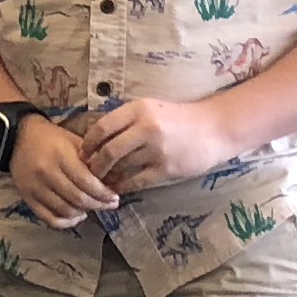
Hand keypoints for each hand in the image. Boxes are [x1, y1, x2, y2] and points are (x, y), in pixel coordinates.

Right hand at [3, 113, 121, 227]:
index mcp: (61, 156)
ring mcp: (36, 188)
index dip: (103, 193)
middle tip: (109, 205)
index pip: (86, 182)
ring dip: (83, 213)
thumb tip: (113, 179)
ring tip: (92, 208)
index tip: (114, 197)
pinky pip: (49, 218)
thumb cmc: (51, 138)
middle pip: (78, 198)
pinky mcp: (27, 199)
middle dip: (98, 205)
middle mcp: (47, 173)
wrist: (18, 138)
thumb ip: (92, 159)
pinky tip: (76, 217)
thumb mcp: (74, 141)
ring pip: (65, 211)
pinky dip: (65, 222)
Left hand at [71, 96, 230, 189]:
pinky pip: (136, 181)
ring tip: (101, 182)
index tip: (82, 153)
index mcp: (139, 109)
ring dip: (108, 177)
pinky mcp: (166, 168)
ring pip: (121, 168)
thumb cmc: (179, 118)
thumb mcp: (151, 108)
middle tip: (89, 172)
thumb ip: (127, 119)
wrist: (214, 128)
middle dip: (94, 165)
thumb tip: (96, 137)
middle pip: (108, 151)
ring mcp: (156, 150)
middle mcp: (146, 128)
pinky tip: (119, 188)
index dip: (88, 143)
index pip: (102, 127)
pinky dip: (123, 186)